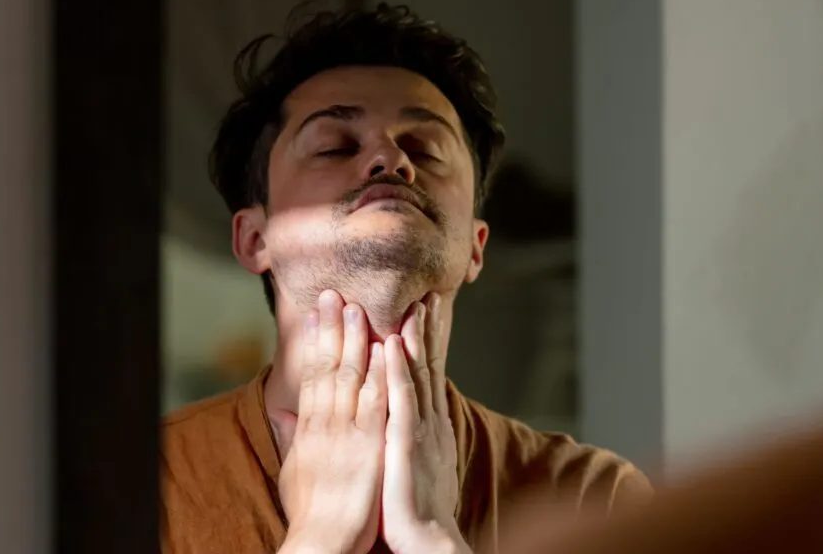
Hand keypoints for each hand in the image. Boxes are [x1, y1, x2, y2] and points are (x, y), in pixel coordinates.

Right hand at [276, 290, 387, 553]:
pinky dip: (378, 374)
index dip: (317, 341)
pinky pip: (375, 402)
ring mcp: (347, 434)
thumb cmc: (311, 511)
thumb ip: (292, 434)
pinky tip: (384, 350)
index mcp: (310, 428)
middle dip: (332, 329)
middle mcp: (325, 425)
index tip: (319, 313)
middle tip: (335, 295)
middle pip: (328, 367)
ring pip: (350, 377)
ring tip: (358, 308)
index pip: (313, 375)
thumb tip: (283, 410)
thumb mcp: (294, 468)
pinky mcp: (369, 446)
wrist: (322, 542)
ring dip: (355, 341)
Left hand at [381, 294, 468, 553]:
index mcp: (426, 424)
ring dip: (415, 337)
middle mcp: (428, 420)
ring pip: (417, 373)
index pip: (427, 373)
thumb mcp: (410, 463)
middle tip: (429, 294)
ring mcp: (418, 429)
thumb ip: (403, 435)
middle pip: (428, 365)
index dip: (427, 341)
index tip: (425, 310)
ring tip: (414, 304)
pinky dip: (398, 368)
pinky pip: (401, 398)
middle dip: (428, 329)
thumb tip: (400, 419)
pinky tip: (394, 344)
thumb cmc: (414, 507)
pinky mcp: (405, 442)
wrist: (427, 540)